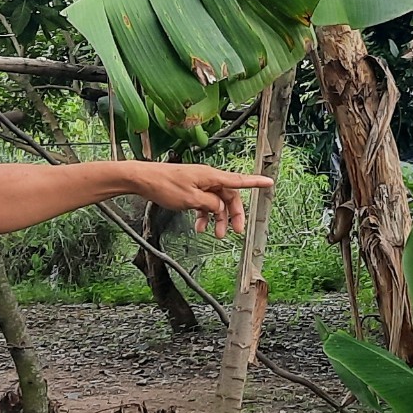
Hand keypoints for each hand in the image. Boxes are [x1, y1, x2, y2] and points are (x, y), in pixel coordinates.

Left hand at [129, 161, 272, 234]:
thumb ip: (209, 205)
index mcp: (211, 177)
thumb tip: (219, 208)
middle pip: (228, 197)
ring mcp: (199, 184)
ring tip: (215, 235)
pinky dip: (204, 215)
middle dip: (233, 215)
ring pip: (216, 202)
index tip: (269, 182)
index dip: (255, 182)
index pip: (238, 180)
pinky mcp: (190, 189)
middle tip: (236, 232)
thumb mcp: (190, 200)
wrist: (143, 179)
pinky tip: (199, 227)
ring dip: (217, 219)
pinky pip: (203, 203)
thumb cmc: (164, 185)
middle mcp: (207, 178)